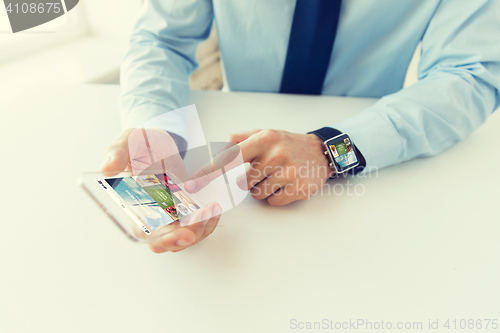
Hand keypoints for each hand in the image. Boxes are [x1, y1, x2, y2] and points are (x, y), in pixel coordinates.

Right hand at [100, 128, 221, 252]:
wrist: (159, 140)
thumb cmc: (140, 143)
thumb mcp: (128, 142)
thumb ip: (117, 154)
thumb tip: (107, 168)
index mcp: (134, 204)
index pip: (145, 232)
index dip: (163, 238)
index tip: (184, 234)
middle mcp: (151, 215)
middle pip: (168, 241)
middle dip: (187, 237)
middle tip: (202, 220)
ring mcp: (170, 214)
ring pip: (185, 236)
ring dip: (201, 228)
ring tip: (212, 208)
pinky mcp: (184, 209)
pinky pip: (197, 225)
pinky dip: (207, 221)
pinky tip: (214, 208)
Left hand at [185, 129, 331, 205]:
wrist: (320, 153)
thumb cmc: (287, 144)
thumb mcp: (265, 133)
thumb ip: (240, 139)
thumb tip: (218, 147)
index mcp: (264, 139)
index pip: (231, 157)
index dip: (209, 172)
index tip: (192, 184)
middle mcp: (276, 154)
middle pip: (242, 182)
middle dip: (248, 180)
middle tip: (264, 170)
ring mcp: (289, 172)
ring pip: (256, 194)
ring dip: (261, 189)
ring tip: (276, 176)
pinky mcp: (298, 189)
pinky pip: (272, 201)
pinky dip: (275, 196)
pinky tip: (286, 184)